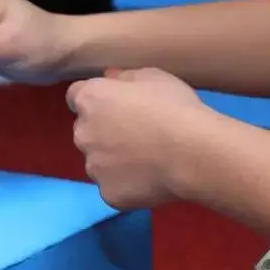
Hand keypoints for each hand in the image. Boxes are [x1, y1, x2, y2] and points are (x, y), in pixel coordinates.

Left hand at [66, 68, 209, 209]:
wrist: (193, 153)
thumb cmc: (175, 107)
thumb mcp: (154, 77)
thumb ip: (125, 77)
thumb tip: (109, 77)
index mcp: (91, 100)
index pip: (76, 96)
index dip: (95, 100)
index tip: (113, 105)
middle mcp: (82, 134)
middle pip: (86, 131)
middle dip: (103, 131)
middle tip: (137, 134)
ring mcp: (93, 167)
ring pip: (98, 162)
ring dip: (114, 160)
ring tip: (148, 160)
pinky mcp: (107, 193)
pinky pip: (113, 187)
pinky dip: (127, 184)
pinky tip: (150, 179)